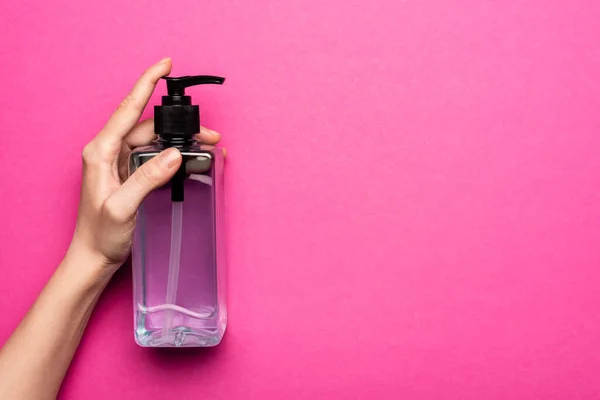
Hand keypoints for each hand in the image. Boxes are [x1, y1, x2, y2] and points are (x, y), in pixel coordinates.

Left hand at [70, 58, 222, 274]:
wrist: (94, 256)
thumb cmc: (99, 234)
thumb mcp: (122, 207)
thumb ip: (147, 179)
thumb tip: (175, 153)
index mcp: (101, 151)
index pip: (127, 109)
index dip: (146, 84)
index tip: (164, 66)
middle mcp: (110, 151)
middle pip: (148, 125)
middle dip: (179, 124)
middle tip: (209, 133)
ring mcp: (121, 162)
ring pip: (155, 140)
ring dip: (180, 140)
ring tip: (207, 147)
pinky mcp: (131, 174)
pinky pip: (156, 155)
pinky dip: (175, 154)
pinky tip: (191, 158)